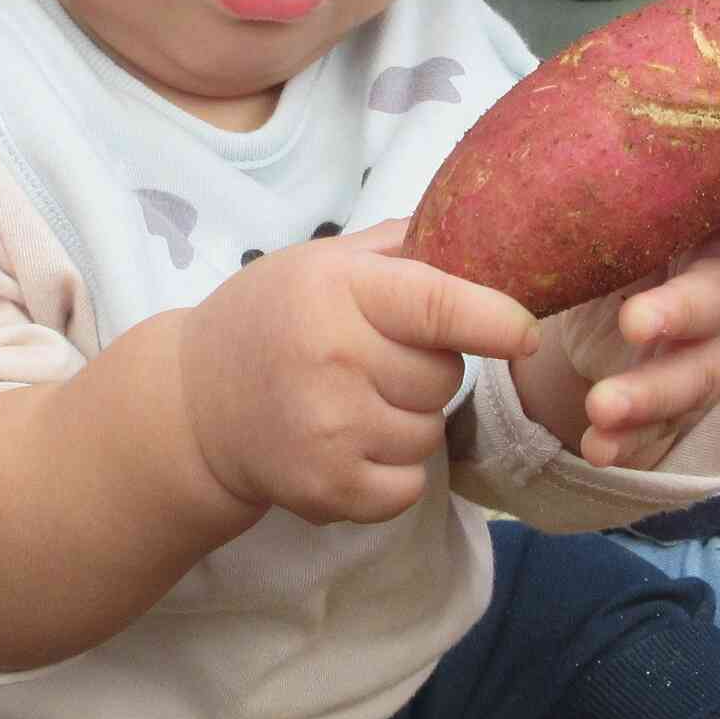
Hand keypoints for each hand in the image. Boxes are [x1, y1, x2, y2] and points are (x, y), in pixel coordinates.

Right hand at [175, 223, 539, 526]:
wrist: (193, 406)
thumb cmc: (268, 320)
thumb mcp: (319, 262)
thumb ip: (398, 246)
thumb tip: (483, 228)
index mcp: (337, 291)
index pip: (439, 305)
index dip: (496, 320)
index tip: (526, 333)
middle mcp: (334, 360)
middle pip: (444, 376)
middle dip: (427, 369)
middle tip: (374, 362)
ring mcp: (329, 431)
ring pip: (430, 432)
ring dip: (409, 421)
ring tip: (354, 404)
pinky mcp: (327, 490)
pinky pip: (409, 486)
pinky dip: (394, 472)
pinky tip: (351, 445)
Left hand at [522, 179, 719, 466]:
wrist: (605, 294)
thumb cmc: (625, 229)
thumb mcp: (622, 203)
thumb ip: (611, 191)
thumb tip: (538, 170)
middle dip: (681, 313)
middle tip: (634, 321)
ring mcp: (717, 348)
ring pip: (697, 374)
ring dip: (649, 394)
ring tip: (600, 407)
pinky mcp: (688, 400)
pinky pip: (663, 426)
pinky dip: (628, 441)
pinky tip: (598, 449)